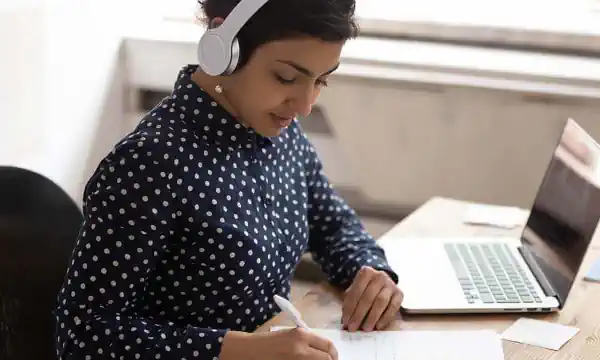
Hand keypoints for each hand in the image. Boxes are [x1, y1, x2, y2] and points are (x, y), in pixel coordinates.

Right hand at [220, 328, 337, 359]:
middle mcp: (301, 349)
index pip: (328, 346)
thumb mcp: (290, 335)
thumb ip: (307, 341)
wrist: (248, 351)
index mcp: (301, 336)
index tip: (332, 358)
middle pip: (327, 359)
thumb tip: (325, 351)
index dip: (334, 354)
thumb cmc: (268, 342)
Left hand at [342, 266, 402, 331]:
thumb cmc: (365, 288)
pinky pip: (393, 307)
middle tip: (354, 328)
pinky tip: (378, 326)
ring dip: (372, 317)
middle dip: (359, 314)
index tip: (345, 322)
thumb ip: (349, 304)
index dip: (350, 308)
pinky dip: (385, 318)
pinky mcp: (400, 293)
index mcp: (366, 272)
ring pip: (381, 301)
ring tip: (366, 328)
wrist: (382, 282)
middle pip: (368, 297)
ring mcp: (391, 284)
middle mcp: (380, 276)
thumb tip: (345, 322)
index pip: (356, 292)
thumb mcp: (355, 291)